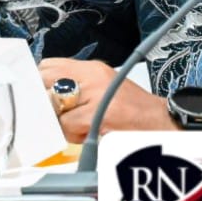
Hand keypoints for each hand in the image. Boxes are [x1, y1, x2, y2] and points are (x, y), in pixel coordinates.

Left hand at [38, 59, 177, 141]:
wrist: (162, 125)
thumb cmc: (132, 113)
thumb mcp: (103, 89)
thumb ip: (76, 88)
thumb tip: (43, 96)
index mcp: (93, 68)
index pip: (48, 65)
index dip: (40, 83)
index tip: (40, 95)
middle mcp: (93, 75)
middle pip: (45, 79)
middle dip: (45, 100)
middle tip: (60, 113)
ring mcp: (96, 93)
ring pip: (54, 106)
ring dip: (61, 122)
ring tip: (82, 126)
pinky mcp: (98, 114)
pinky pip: (67, 126)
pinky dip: (75, 135)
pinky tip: (91, 134)